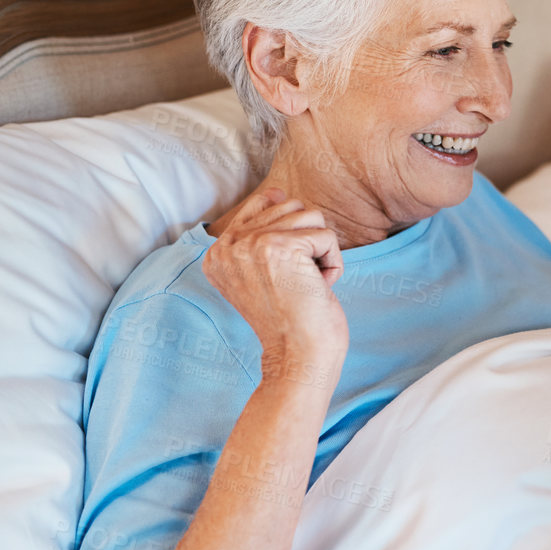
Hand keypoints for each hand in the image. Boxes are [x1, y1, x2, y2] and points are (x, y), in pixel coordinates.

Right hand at [202, 186, 348, 376]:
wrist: (298, 357)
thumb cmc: (291, 320)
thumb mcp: (264, 274)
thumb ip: (261, 233)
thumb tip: (277, 192)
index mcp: (217, 252)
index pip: (261, 206)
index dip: (289, 233)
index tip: (288, 269)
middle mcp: (228, 245)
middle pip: (291, 207)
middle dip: (308, 244)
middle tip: (297, 282)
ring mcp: (251, 244)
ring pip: (311, 217)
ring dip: (321, 254)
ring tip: (306, 285)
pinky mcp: (280, 247)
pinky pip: (327, 237)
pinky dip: (333, 265)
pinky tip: (317, 289)